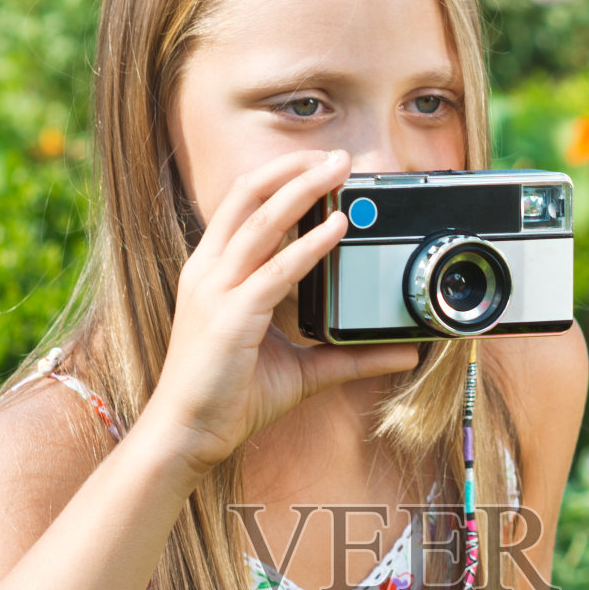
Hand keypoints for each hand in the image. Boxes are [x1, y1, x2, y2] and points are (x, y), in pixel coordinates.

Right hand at [145, 149, 420, 473]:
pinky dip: (309, 245)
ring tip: (340, 170)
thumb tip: (400, 354)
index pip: (243, 206)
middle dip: (294, 169)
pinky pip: (276, 270)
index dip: (280, 179)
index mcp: (214, 272)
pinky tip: (337, 227)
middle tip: (339, 156)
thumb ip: (347, 357)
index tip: (319, 165)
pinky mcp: (230, 316)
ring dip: (303, 189)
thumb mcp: (300, 370)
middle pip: (248, 196)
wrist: (187, 433)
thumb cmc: (229, 398)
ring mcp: (215, 291)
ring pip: (260, 220)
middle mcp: (209, 271)